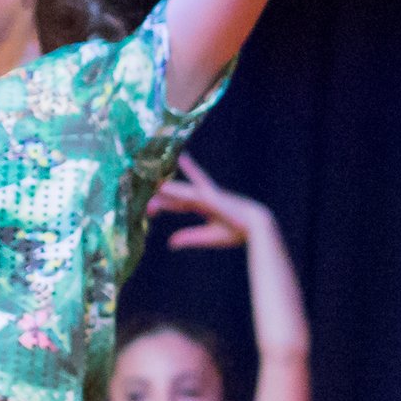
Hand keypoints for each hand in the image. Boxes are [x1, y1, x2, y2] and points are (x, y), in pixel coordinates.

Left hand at [148, 153, 265, 248]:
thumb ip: (190, 237)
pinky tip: (181, 157)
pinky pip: (197, 180)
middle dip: (158, 198)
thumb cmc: (237, 232)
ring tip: (148, 175)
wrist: (256, 228)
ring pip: (180, 189)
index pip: (176, 203)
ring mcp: (206, 193)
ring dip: (164, 187)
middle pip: (174, 194)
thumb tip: (169, 243)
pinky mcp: (213, 194)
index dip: (161, 205)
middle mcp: (202, 196)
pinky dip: (190, 168)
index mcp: (202, 206)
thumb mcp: (209, 236)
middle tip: (144, 204)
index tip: (148, 213)